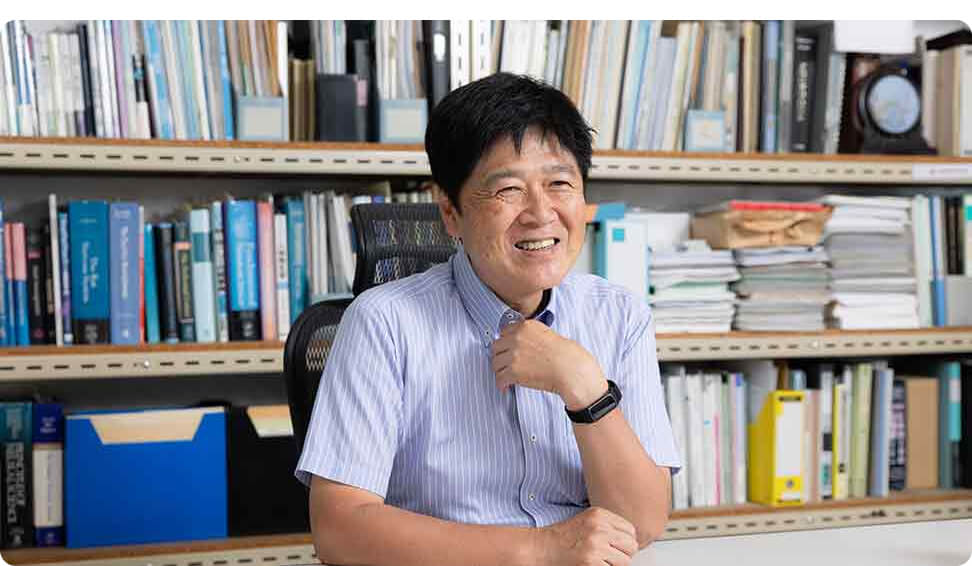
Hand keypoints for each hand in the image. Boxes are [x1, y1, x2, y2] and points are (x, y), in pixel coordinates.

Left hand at [490, 320, 606, 408]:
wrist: (571, 370)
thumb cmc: (567, 355)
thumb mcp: (549, 334)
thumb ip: (532, 336)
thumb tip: (523, 344)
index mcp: (526, 326)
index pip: (504, 331)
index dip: (505, 342)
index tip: (505, 349)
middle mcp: (517, 338)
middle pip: (496, 346)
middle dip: (500, 355)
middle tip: (503, 363)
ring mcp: (514, 355)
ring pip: (495, 362)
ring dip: (499, 370)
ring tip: (504, 375)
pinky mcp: (514, 371)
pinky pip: (500, 378)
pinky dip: (501, 384)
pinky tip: (505, 386)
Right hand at [533, 507, 638, 565]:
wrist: (541, 548)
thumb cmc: (562, 538)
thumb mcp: (587, 521)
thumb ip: (608, 526)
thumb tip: (631, 539)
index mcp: (599, 514)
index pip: (631, 530)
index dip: (624, 542)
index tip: (615, 547)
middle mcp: (599, 527)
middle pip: (631, 545)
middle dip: (623, 554)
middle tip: (607, 556)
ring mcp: (596, 544)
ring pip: (625, 561)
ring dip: (615, 565)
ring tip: (599, 561)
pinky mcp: (591, 561)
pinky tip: (592, 565)